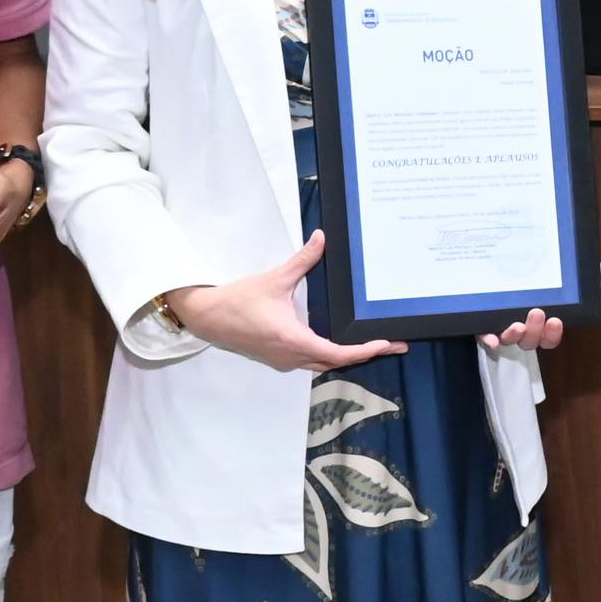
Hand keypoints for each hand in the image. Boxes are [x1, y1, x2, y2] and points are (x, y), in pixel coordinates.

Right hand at [168, 233, 406, 373]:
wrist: (207, 316)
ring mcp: (284, 360)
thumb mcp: (275, 279)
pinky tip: (340, 344)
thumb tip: (321, 237)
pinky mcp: (278, 358)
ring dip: (348, 357)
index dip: (366, 351)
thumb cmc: (239, 300)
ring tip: (373, 345)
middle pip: (337, 363)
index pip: (339, 354)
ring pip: (324, 364)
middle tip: (393, 344)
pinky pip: (310, 361)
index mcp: (295, 340)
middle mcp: (292, 356)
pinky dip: (329, 355)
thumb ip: (302, 260)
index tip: (386, 343)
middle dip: (366, 354)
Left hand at [479, 264, 600, 351]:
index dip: (553, 335)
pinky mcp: (483, 314)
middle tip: (537, 313)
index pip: (550, 337)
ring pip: (509, 339)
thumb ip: (598, 279)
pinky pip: (484, 334)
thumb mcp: (579, 267)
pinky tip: (491, 339)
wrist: (522, 240)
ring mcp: (502, 319)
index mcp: (545, 316)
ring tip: (516, 324)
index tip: (557, 320)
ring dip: (514, 336)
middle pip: (530, 341)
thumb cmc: (555, 261)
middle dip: (535, 332)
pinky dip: (488, 340)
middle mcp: (523, 322)